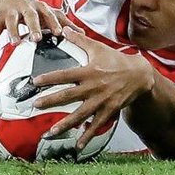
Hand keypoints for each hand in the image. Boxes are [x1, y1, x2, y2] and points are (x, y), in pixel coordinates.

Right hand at [0, 0, 67, 56]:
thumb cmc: (33, 8)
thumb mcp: (48, 12)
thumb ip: (64, 22)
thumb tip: (84, 34)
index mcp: (40, 7)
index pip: (49, 14)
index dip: (54, 23)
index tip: (60, 33)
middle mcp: (26, 8)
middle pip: (30, 16)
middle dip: (33, 26)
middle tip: (37, 38)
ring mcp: (11, 11)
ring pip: (11, 21)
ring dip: (13, 31)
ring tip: (14, 43)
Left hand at [31, 25, 152, 147]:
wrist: (138, 75)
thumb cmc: (116, 60)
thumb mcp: (97, 47)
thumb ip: (80, 39)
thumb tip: (64, 29)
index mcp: (88, 71)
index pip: (65, 75)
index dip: (50, 78)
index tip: (35, 81)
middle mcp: (93, 87)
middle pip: (68, 96)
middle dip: (51, 101)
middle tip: (36, 106)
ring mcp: (101, 101)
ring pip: (80, 115)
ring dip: (65, 124)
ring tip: (51, 132)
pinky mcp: (108, 112)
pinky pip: (96, 126)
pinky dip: (87, 136)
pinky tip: (77, 145)